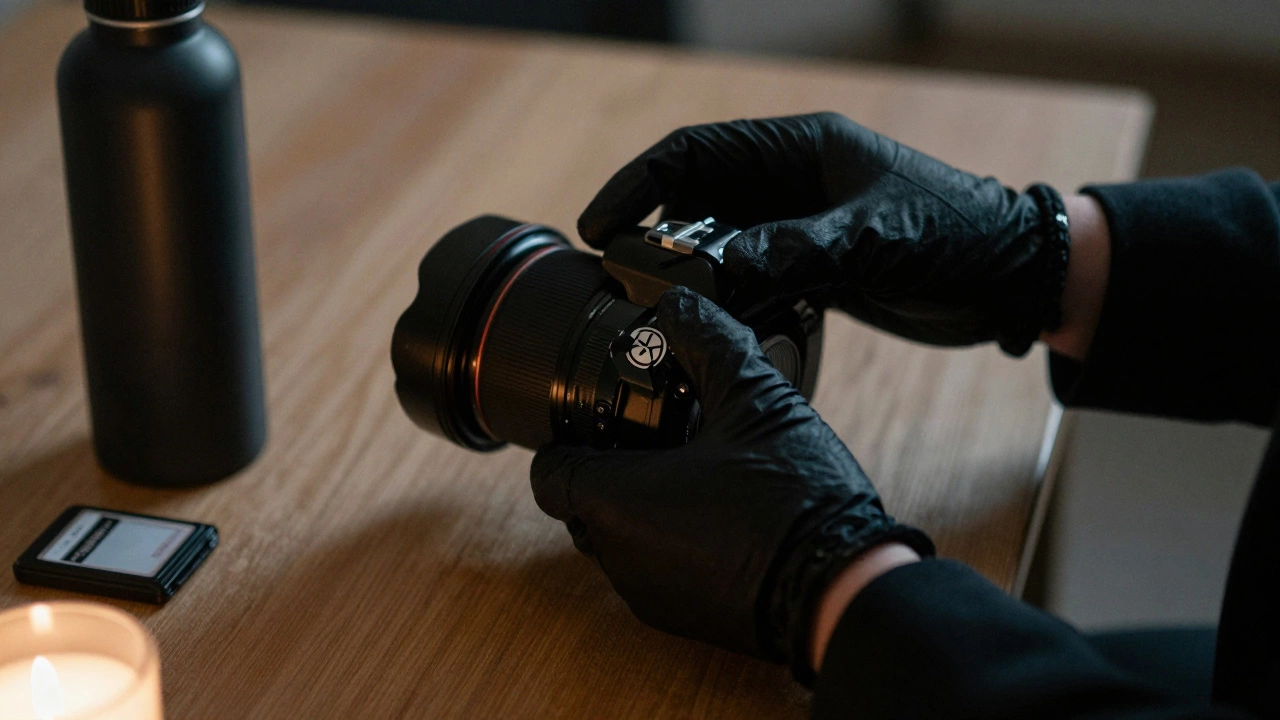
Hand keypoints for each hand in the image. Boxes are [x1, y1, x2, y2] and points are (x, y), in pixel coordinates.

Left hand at [530, 287, 932, 677]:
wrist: (839, 589)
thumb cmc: (792, 498)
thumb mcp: (753, 399)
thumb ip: (708, 343)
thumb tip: (680, 304)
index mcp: (615, 500)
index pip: (548, 470)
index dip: (570, 437)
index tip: (608, 416)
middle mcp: (617, 555)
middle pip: (580, 503)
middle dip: (608, 469)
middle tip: (658, 436)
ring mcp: (646, 594)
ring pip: (615, 539)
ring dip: (639, 506)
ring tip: (694, 471)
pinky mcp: (680, 618)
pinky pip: (651, 569)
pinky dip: (668, 541)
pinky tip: (719, 514)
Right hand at [579, 112, 1071, 355]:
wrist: (1013, 278)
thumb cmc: (958, 236)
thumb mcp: (876, 236)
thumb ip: (796, 249)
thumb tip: (718, 269)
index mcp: (802, 149)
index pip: (697, 153)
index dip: (640, 182)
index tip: (599, 224)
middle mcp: (793, 184)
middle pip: (699, 202)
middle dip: (654, 236)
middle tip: (619, 281)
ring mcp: (802, 228)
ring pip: (722, 246)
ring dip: (690, 275)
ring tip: (656, 311)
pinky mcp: (816, 270)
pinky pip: (753, 282)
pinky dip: (729, 303)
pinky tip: (711, 329)